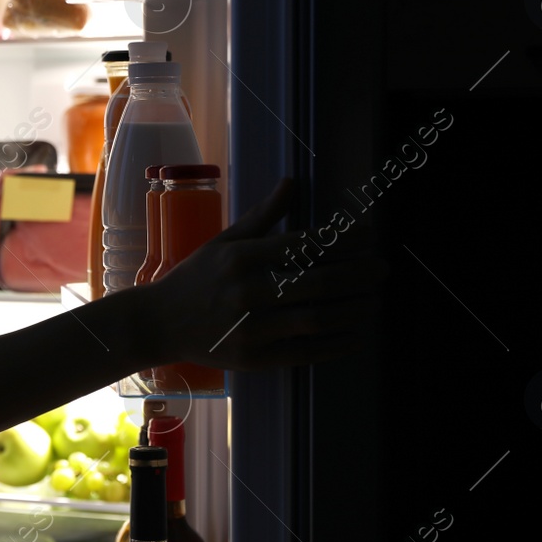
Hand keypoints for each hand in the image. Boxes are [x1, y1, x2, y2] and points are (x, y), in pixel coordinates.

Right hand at [144, 178, 387, 369]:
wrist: (159, 323)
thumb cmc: (196, 278)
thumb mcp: (224, 241)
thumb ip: (263, 216)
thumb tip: (292, 183)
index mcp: (241, 257)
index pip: (304, 244)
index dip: (343, 240)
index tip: (368, 237)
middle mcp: (246, 291)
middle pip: (317, 282)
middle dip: (358, 274)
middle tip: (383, 269)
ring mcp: (250, 327)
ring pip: (317, 318)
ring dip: (354, 309)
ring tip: (374, 300)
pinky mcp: (254, 358)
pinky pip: (305, 351)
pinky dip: (336, 343)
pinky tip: (356, 334)